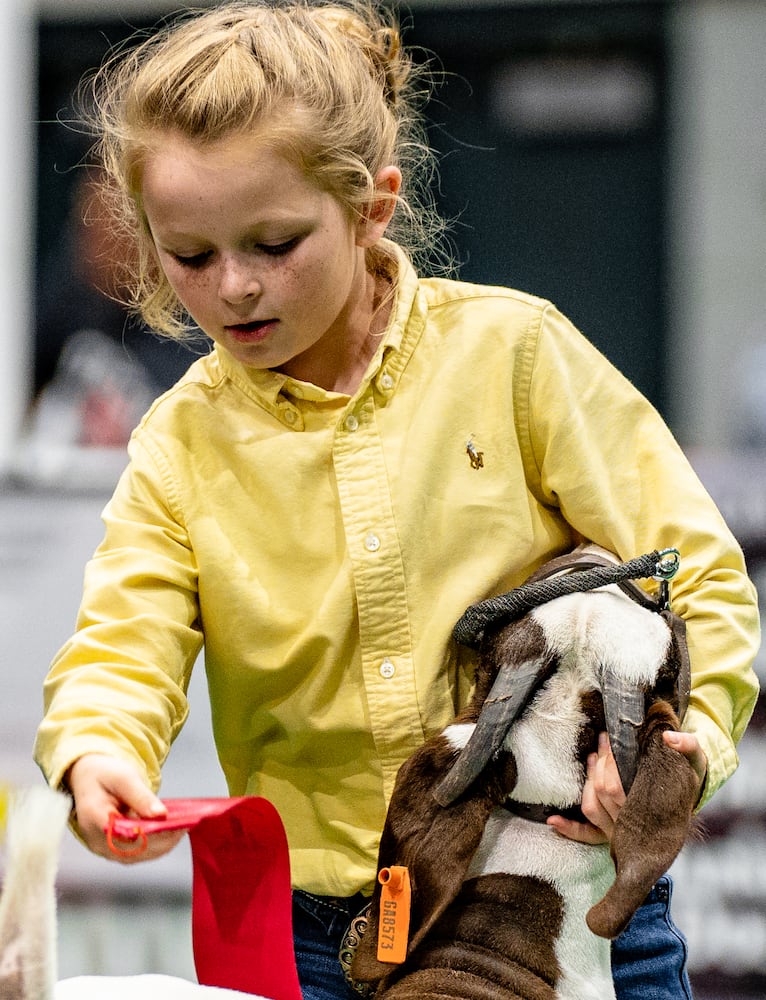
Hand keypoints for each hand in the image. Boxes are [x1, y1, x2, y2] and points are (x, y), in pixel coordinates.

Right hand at [66, 753, 184, 862]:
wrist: (89, 777)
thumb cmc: (104, 774)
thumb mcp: (124, 777)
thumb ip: (141, 797)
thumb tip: (161, 815)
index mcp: (95, 820)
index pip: (126, 837)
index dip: (152, 836)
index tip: (175, 827)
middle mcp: (97, 840)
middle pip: (134, 851)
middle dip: (163, 840)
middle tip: (186, 826)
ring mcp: (105, 848)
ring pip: (138, 855)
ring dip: (162, 844)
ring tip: (183, 828)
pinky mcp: (115, 848)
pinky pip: (138, 851)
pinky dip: (156, 843)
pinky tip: (172, 831)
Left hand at [546, 729, 706, 844]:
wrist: (689, 800)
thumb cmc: (688, 779)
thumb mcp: (697, 762)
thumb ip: (689, 747)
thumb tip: (670, 736)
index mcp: (653, 808)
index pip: (619, 787)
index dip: (609, 763)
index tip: (609, 741)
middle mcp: (634, 824)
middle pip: (605, 794)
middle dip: (599, 765)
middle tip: (602, 742)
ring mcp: (621, 832)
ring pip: (594, 809)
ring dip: (587, 783)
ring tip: (592, 758)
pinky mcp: (611, 836)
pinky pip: (588, 836)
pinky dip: (570, 830)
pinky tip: (553, 821)